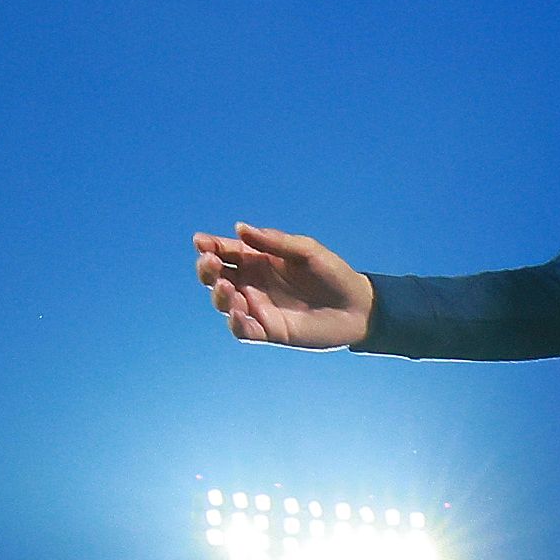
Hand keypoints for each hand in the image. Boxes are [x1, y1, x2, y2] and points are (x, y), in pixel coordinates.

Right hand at [193, 224, 372, 347]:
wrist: (358, 307)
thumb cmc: (333, 273)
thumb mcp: (306, 251)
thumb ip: (274, 242)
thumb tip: (240, 228)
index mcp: (259, 260)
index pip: (227, 251)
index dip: (210, 246)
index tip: (201, 242)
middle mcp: (253, 283)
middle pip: (218, 277)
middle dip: (207, 269)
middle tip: (210, 262)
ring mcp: (259, 307)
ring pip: (225, 303)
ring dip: (219, 295)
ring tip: (228, 286)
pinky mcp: (269, 331)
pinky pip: (243, 330)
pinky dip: (236, 323)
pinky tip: (238, 313)